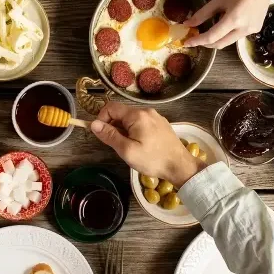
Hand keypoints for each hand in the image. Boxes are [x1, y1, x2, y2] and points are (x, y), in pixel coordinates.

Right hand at [90, 102, 205, 186]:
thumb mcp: (127, 150)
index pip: (111, 107)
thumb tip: (94, 124)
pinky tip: (141, 145)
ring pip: (131, 119)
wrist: (180, 166)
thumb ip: (110, 136)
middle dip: (114, 127)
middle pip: (121, 113)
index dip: (101, 119)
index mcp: (137, 115)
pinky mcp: (161, 124)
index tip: (102, 135)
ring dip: (124, 130)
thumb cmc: (152, 160)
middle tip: (117, 145)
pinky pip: (142, 123)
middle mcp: (147, 111)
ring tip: (129, 147)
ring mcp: (155, 117)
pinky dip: (135, 131)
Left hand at [184, 0, 273, 48]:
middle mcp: (244, 29)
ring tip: (209, 29)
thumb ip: (203, 14)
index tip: (187, 42)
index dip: (198, 41)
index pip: (212, 36)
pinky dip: (227, 33)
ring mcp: (251, 31)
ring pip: (229, 41)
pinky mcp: (256, 29)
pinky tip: (225, 24)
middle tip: (195, 38)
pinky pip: (237, 36)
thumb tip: (188, 24)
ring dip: (217, 38)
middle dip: (206, 43)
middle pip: (220, 43)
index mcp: (234, 19)